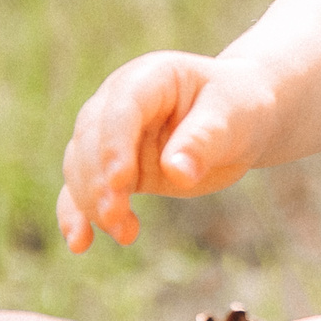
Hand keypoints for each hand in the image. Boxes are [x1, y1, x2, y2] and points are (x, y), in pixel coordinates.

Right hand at [57, 50, 279, 250]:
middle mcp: (118, 102)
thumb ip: (204, 140)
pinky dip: (77, 215)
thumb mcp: (232, 117)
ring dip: (91, 202)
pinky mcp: (113, 170)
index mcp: (149, 77)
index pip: (122, 108)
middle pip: (91, 138)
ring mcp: (111, 136)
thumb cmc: (239, 108)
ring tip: (122, 233)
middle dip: (98, 180)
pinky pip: (82, 190)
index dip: (116, 144)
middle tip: (114, 216)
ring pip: (81, 166)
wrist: (242, 120)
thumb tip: (176, 173)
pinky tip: (80, 243)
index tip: (121, 180)